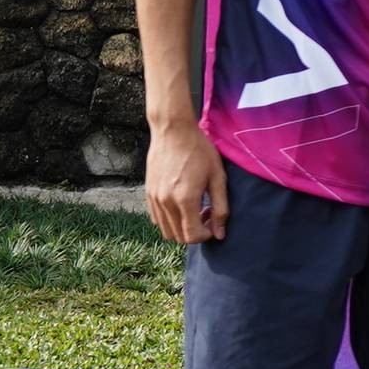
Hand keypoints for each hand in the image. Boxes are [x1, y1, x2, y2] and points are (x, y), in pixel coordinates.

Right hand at [145, 120, 229, 243]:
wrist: (173, 130)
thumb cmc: (199, 150)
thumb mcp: (217, 177)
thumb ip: (221, 208)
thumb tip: (220, 234)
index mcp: (184, 199)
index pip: (192, 236)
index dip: (206, 235)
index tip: (214, 222)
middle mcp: (166, 202)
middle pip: (178, 237)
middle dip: (195, 232)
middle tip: (206, 214)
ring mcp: (154, 198)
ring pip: (166, 231)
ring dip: (182, 227)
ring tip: (195, 209)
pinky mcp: (148, 193)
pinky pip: (157, 219)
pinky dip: (170, 220)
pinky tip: (181, 204)